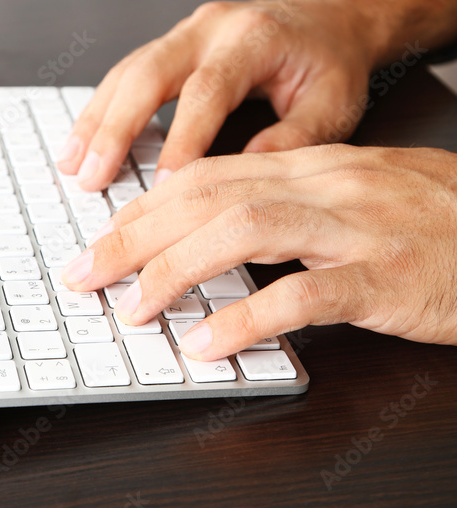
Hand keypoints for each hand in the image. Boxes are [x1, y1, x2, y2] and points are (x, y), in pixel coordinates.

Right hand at [57, 0, 373, 190]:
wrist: (329, 20)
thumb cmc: (331, 62)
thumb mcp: (334, 104)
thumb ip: (295, 140)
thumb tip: (246, 176)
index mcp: (254, 37)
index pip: (208, 91)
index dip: (181, 140)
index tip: (163, 188)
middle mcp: (212, 26)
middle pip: (149, 72)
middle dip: (115, 127)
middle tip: (92, 175)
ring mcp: (188, 31)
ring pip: (129, 70)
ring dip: (96, 118)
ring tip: (73, 163)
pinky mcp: (174, 43)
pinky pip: (129, 73)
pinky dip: (104, 108)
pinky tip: (85, 140)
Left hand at [60, 144, 456, 357]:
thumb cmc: (439, 220)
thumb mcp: (362, 195)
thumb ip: (295, 205)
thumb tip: (220, 229)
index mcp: (316, 165)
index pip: (211, 174)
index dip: (149, 205)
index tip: (104, 233)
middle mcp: (328, 186)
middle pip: (210, 197)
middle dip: (137, 234)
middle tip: (86, 270)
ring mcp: (357, 229)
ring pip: (244, 232)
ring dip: (175, 270)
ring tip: (130, 306)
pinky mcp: (386, 279)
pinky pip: (304, 295)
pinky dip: (247, 318)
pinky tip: (209, 342)